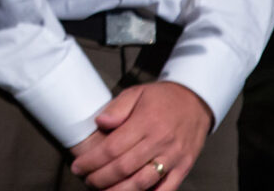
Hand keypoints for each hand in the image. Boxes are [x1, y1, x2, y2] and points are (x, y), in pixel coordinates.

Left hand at [70, 82, 212, 189]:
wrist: (196, 101)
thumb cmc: (163, 98)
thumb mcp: (136, 92)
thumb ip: (117, 108)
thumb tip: (100, 122)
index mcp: (145, 122)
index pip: (112, 148)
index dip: (92, 161)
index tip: (78, 166)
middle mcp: (159, 141)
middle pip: (124, 167)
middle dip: (101, 178)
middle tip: (87, 180)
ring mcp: (173, 157)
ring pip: (142, 182)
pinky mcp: (184, 167)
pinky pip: (167, 188)